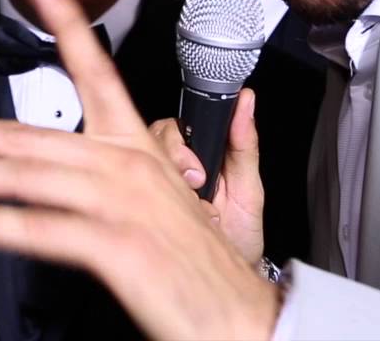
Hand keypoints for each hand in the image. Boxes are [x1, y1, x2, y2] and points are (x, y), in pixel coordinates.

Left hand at [0, 0, 280, 339]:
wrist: (244, 318)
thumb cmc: (205, 261)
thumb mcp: (196, 194)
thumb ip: (188, 146)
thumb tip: (239, 100)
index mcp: (138, 146)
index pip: (96, 69)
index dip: (68, 21)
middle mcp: (127, 164)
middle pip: (29, 134)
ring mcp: (121, 203)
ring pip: (26, 177)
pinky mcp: (116, 247)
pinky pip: (41, 229)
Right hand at [151, 89, 264, 263]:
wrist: (228, 277)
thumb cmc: (240, 234)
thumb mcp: (250, 189)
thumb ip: (245, 144)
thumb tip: (247, 101)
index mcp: (196, 154)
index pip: (173, 127)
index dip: (179, 143)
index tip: (197, 169)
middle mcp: (171, 167)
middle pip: (150, 141)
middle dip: (172, 162)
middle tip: (197, 185)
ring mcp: (154, 184)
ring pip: (136, 164)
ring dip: (164, 185)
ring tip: (192, 208)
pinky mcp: (141, 205)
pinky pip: (129, 193)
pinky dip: (152, 205)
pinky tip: (175, 218)